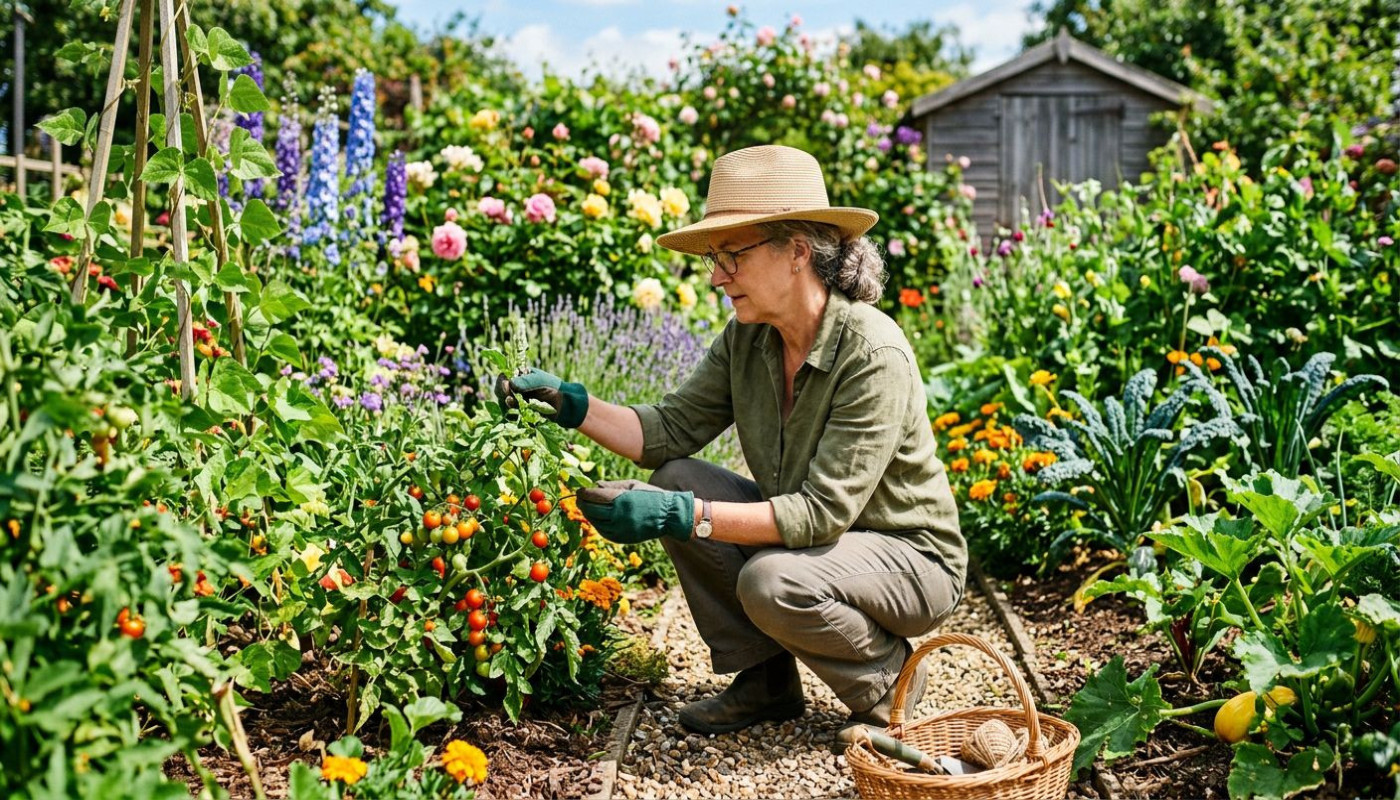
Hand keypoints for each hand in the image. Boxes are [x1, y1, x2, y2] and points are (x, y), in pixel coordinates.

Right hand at [494, 368, 588, 428]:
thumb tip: (510, 383)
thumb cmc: (555, 389)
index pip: (505, 374)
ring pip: (504, 398)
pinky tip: (514, 411)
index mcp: (523, 374)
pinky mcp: (522, 408)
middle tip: (509, 398)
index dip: (502, 381)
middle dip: (502, 392)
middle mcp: (519, 384)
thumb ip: (526, 382)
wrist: (565, 405)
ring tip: (513, 404)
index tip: (506, 387)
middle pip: (502, 386)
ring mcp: (520, 396)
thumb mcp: (541, 382)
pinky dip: (511, 410)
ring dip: (507, 401)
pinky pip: (511, 408)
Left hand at [576, 480, 694, 543]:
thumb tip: (594, 486)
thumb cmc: (651, 496)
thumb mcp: (632, 485)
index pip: (593, 496)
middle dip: (582, 503)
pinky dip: (597, 524)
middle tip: (579, 498)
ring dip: (588, 514)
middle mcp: (618, 516)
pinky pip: (603, 531)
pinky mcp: (622, 538)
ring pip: (595, 522)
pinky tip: (597, 517)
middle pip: (591, 510)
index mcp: (621, 499)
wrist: (669, 516)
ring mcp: (620, 529)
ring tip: (587, 507)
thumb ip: (612, 485)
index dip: (583, 493)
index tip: (579, 490)